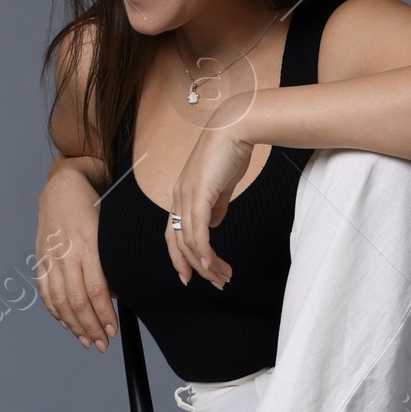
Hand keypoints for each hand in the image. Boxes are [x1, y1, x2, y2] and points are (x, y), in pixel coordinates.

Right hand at [35, 163, 114, 350]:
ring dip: (73, 325)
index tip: (112, 331)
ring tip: (86, 340)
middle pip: (77, 300)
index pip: (97, 290)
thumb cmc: (93, 209)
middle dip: (91, 327)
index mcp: (89, 246)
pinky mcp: (40, 260)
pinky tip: (66, 323)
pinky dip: (54, 311)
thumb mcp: (109, 232)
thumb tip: (112, 297)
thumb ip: (111, 264)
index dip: (104, 315)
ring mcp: (51, 258)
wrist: (62, 188)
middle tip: (102, 344)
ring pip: (59, 300)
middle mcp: (67, 254)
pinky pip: (45, 292)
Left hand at [166, 123, 252, 286]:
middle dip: (195, 267)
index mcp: (181, 195)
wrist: (236, 129)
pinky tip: (212, 263)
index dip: (180, 257)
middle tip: (214, 283)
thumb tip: (214, 224)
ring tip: (223, 276)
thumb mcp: (221, 185)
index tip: (191, 275)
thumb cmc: (230, 152)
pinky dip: (203, 250)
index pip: (174, 234)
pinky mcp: (199, 194)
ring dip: (207, 263)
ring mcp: (186, 196)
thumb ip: (216, 206)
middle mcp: (178, 197)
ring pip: (189, 241)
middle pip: (179, 243)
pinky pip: (197, 230)